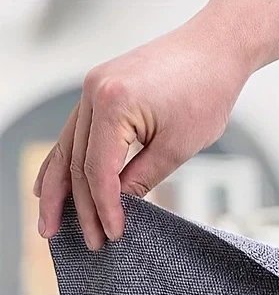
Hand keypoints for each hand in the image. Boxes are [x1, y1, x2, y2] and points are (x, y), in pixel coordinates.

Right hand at [34, 4, 255, 248]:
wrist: (213, 51)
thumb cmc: (205, 93)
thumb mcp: (178, 146)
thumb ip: (143, 176)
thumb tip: (120, 204)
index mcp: (112, 105)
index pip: (99, 170)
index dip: (105, 208)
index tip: (113, 234)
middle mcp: (93, 93)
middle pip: (78, 163)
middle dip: (81, 208)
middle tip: (89, 243)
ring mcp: (92, 90)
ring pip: (67, 149)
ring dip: (58, 190)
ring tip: (49, 225)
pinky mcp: (100, 92)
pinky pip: (75, 134)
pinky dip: (64, 162)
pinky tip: (49, 185)